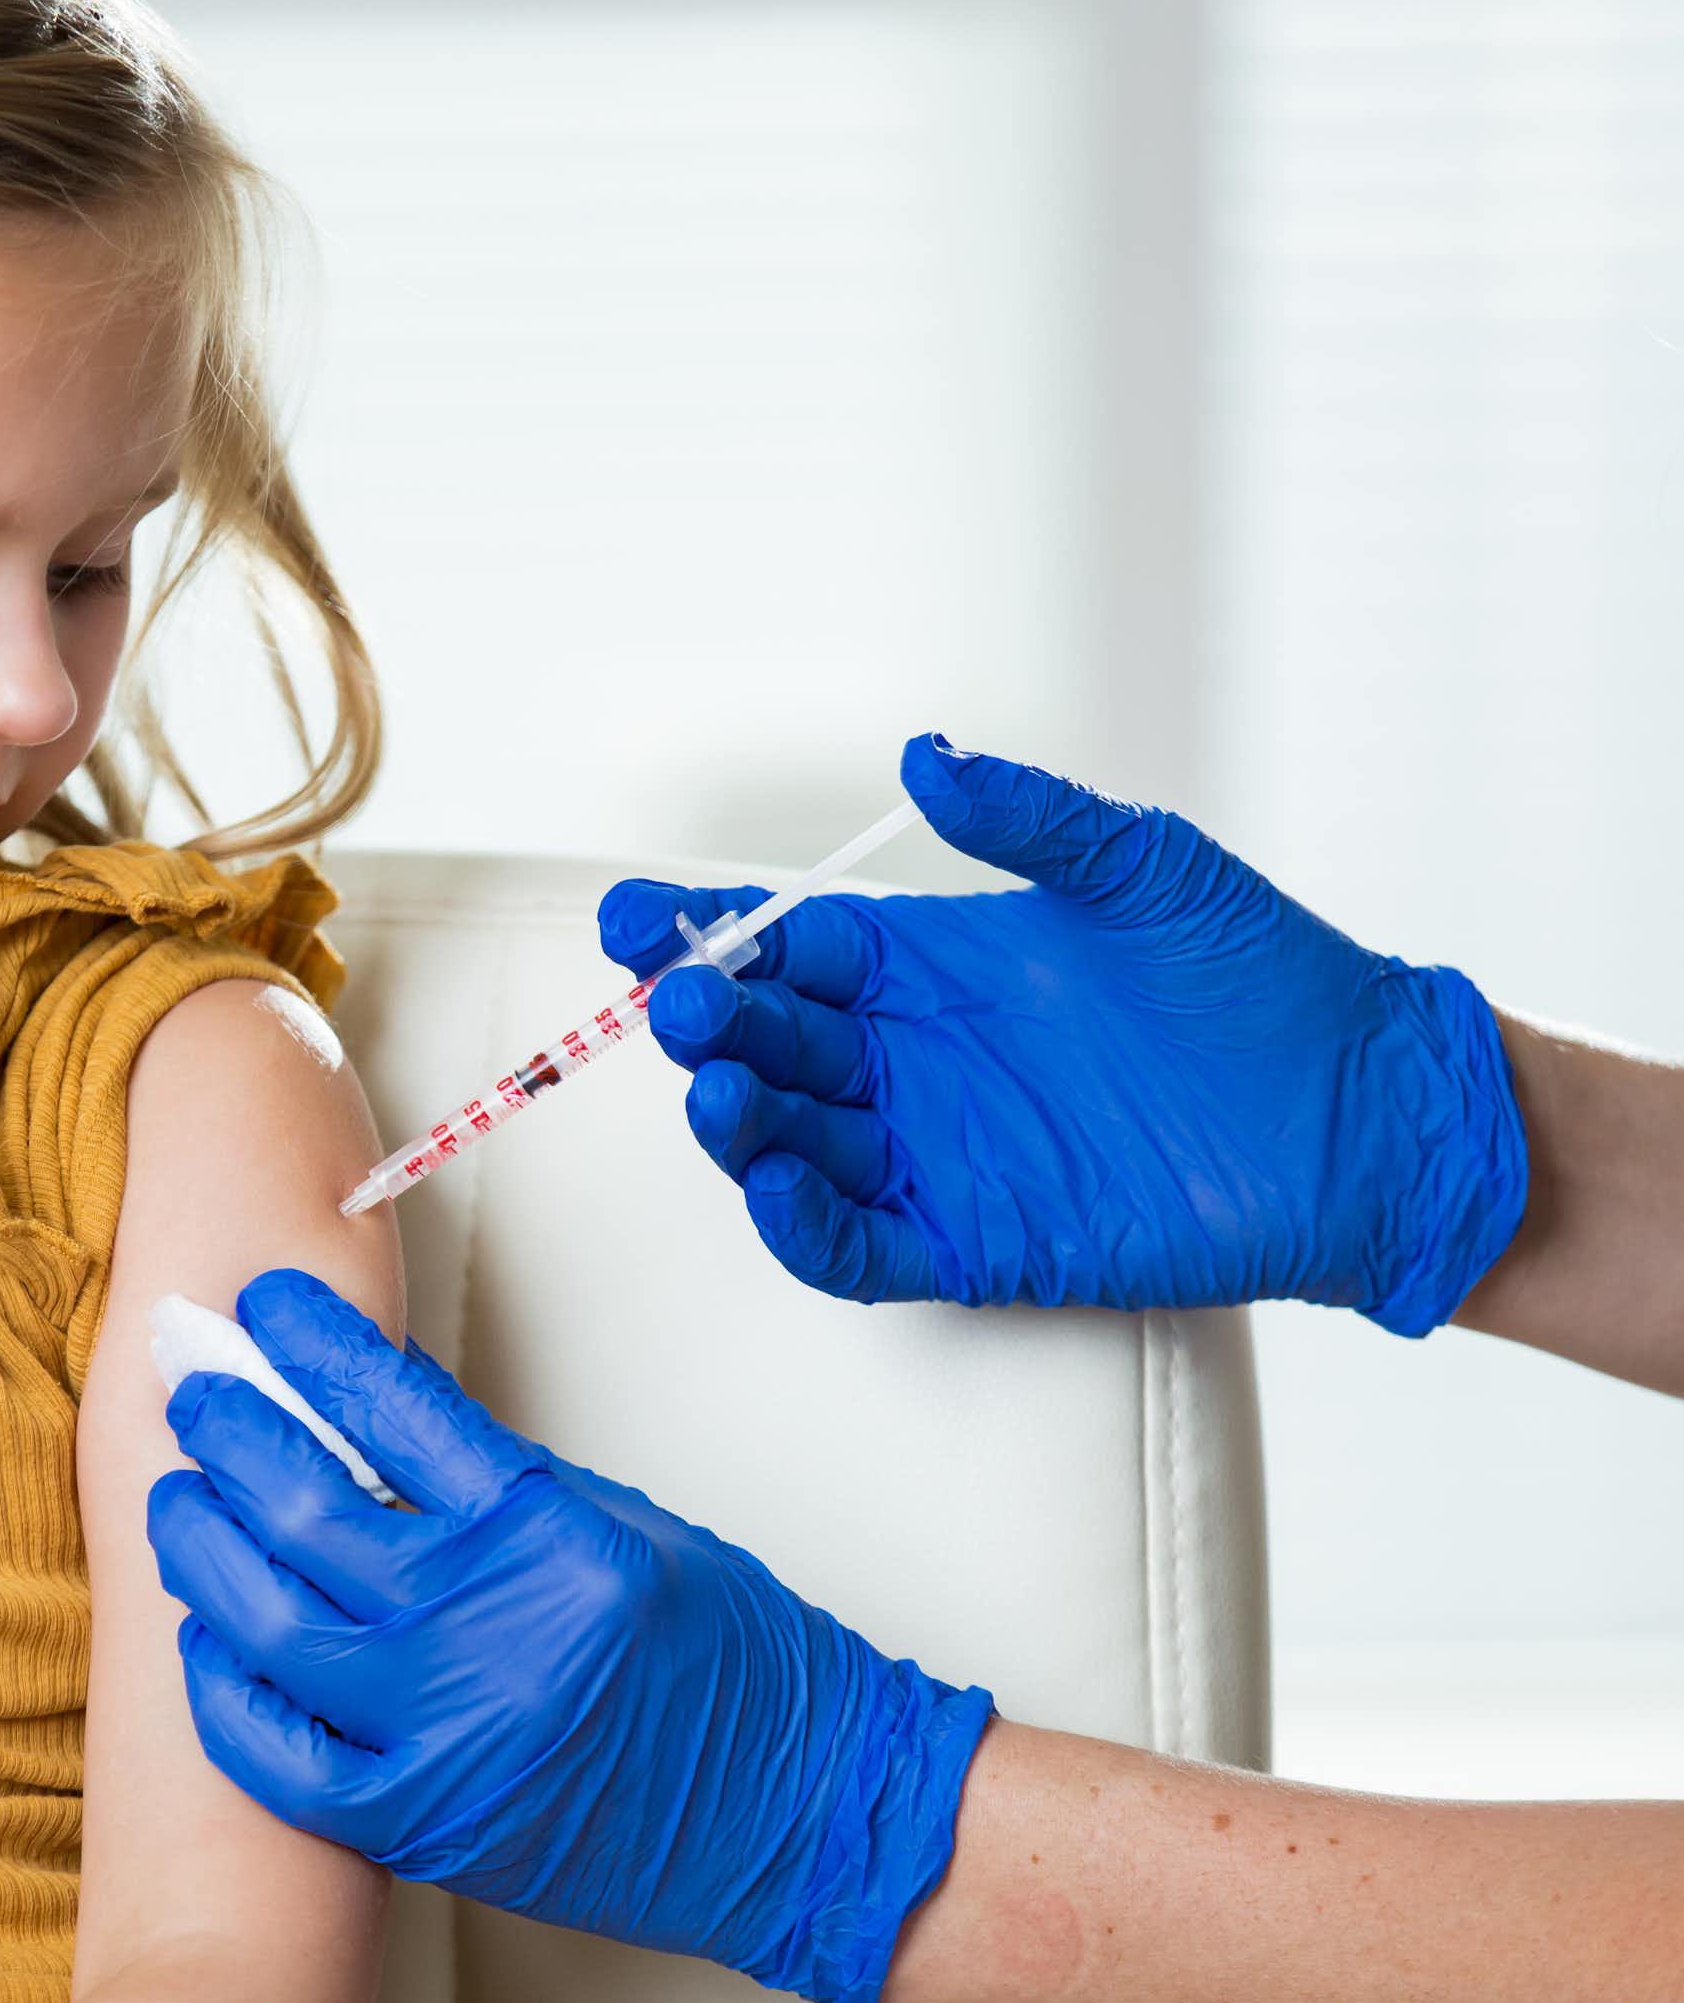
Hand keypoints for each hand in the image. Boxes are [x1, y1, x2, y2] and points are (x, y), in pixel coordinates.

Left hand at [149, 1268, 994, 2002]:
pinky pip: (282, 1758)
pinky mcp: (427, 1825)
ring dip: (205, 1549)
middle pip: (308, 1508)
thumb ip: (499, 1493)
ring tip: (180, 1501)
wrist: (809, 1814)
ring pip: (271, 1624)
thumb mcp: (629, 1529)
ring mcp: (450, 1734)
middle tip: (195, 1391)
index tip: (269, 1305)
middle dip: (232, 1433)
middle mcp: (491, 1627)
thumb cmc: (738, 1662)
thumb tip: (371, 1445)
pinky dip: (226, 1691)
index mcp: (551, 1532)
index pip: (396, 1408)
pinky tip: (203, 1637)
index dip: (314, 1346)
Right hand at [598, 732, 1528, 1334]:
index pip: (781, 948)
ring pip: (791, 1144)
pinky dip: (803, 1226)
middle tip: (686, 1006)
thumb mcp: (1144, 867)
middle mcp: (911, 1062)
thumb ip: (1028, 818)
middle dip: (709, 1025)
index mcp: (929, 967)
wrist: (1362, 1109)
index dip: (701, 934)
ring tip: (724, 1092)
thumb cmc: (1262, 978)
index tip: (640, 918)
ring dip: (740, 1122)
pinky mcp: (972, 1242)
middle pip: (767, 1044)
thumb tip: (923, 756)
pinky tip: (779, 1186)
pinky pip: (857, 1245)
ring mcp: (934, 1155)